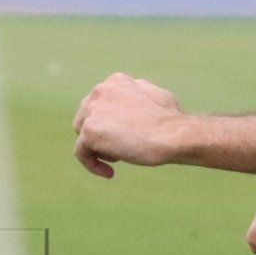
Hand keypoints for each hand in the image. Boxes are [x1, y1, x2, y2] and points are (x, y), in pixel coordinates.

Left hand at [72, 71, 188, 178]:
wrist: (174, 134)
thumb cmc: (172, 120)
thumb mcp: (155, 97)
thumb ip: (137, 98)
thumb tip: (133, 107)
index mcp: (116, 81)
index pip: (100, 103)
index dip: (108, 121)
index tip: (122, 135)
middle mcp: (101, 91)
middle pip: (86, 116)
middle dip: (100, 132)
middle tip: (120, 147)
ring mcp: (93, 110)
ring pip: (82, 133)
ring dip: (98, 147)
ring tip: (119, 157)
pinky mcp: (89, 131)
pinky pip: (81, 152)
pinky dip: (92, 164)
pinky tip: (109, 173)